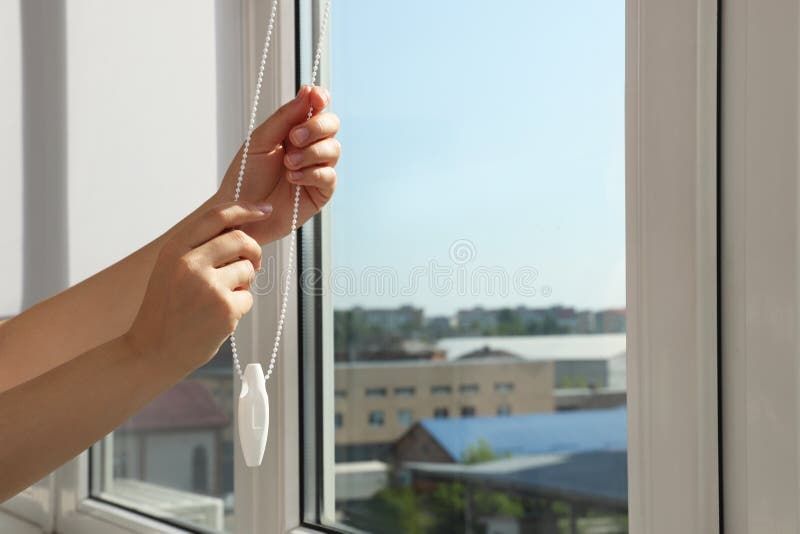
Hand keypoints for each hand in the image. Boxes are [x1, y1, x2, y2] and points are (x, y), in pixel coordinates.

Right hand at [127, 202, 272, 371]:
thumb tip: (240, 230)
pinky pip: (248, 297)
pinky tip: (218, 318)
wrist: (152, 352)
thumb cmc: (167, 310)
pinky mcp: (225, 309)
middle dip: (254, 250)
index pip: (217, 216)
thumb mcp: (171, 270)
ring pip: (247, 269)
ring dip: (243, 283)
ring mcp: (208, 286)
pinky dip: (240, 306)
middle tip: (254, 262)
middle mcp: (190, 264)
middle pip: (240, 240)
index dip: (245, 209)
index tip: (264, 209)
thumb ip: (199, 249)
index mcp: (175, 250)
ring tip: (221, 298)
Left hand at [214, 85, 340, 243]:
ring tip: (288, 164)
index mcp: (295, 130)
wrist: (241, 211)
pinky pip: (329, 175)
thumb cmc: (246, 176)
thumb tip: (309, 91)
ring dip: (310, 153)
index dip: (321, 99)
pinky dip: (311, 173)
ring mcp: (317, 169)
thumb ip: (286, 117)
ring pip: (334, 149)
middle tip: (293, 138)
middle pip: (332, 125)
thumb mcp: (261, 140)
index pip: (317, 108)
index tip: (316, 97)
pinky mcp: (321, 193)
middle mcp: (310, 147)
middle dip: (316, 127)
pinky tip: (292, 179)